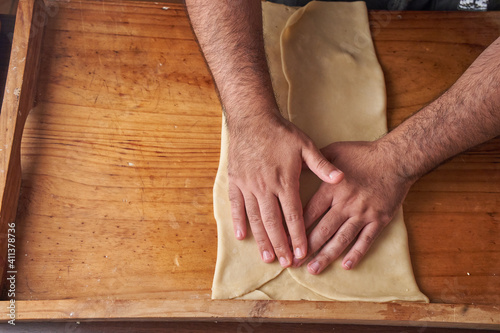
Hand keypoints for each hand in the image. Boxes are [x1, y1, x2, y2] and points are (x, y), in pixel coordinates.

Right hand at [228, 112, 343, 266]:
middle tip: (285, 263)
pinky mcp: (236, 181)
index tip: (302, 253)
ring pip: (255, 218)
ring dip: (262, 239)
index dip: (298, 236)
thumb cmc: (280, 132)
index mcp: (284, 181)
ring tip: (266, 257)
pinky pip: (236, 205)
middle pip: (274, 222)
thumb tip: (341, 178)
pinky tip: (241, 236)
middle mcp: (265, 187)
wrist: (252, 118)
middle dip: (281, 244)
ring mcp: (248, 185)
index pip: (293, 215)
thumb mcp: (304, 145)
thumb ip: (322, 165)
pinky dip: (238, 221)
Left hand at [294, 140, 413, 273]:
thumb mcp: (334, 151)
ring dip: (326, 256)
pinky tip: (345, 266)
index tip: (285, 240)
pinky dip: (356, 254)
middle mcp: (345, 203)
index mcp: (332, 188)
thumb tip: (294, 164)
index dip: (296, 228)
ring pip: (341, 239)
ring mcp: (363, 213)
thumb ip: (315, 161)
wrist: (396, 158)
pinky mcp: (378, 220)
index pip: (309, 212)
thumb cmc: (363, 153)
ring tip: (313, 269)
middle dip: (306, 248)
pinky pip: (365, 240)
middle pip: (322, 230)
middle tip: (294, 262)